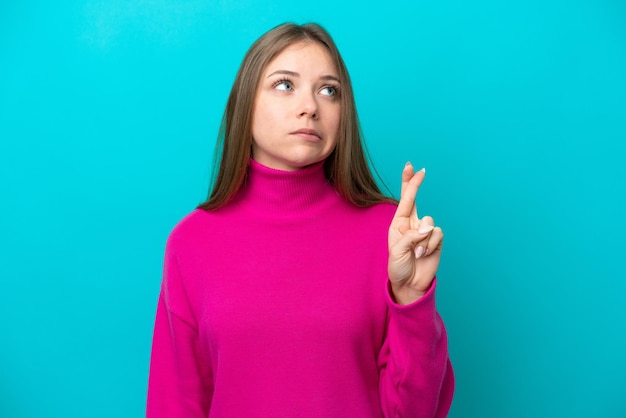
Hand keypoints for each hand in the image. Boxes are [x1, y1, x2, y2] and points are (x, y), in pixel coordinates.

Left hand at [388, 162, 442, 304]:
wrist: (410, 284)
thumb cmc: (398, 267)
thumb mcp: (397, 250)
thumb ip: (412, 236)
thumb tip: (429, 227)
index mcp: (398, 224)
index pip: (404, 200)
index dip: (408, 183)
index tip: (411, 167)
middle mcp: (412, 224)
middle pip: (416, 199)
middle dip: (416, 183)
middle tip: (420, 170)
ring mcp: (425, 231)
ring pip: (429, 222)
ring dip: (422, 239)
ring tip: (415, 253)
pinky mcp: (436, 240)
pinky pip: (437, 234)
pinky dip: (430, 245)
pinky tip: (424, 255)